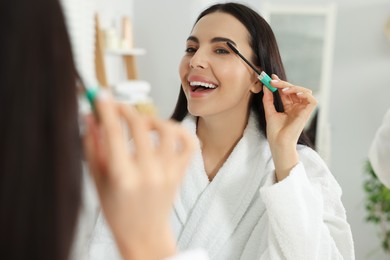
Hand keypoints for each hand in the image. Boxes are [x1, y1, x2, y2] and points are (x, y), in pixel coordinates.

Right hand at [84, 91, 194, 259]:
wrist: (144, 234)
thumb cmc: (119, 212)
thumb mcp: (97, 180)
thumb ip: (92, 146)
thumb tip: (90, 117)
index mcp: (123, 177)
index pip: (113, 131)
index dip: (106, 109)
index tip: (101, 97)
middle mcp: (148, 172)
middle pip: (138, 124)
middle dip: (124, 110)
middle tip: (116, 108)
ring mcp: (169, 172)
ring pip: (166, 128)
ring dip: (151, 119)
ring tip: (141, 123)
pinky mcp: (181, 172)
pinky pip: (189, 142)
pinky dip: (180, 130)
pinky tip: (167, 130)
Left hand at [262, 74, 316, 180]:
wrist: (278, 142)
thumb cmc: (274, 131)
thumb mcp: (269, 112)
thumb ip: (268, 99)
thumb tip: (266, 86)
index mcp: (289, 107)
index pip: (286, 92)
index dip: (280, 83)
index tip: (271, 77)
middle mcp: (297, 107)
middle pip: (294, 90)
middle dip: (283, 83)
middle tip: (273, 81)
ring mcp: (302, 110)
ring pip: (304, 91)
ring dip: (293, 87)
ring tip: (282, 90)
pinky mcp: (307, 113)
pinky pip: (312, 99)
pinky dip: (305, 94)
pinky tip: (295, 94)